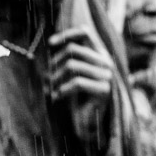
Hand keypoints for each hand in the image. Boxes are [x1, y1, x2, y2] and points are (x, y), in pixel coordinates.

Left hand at [48, 27, 114, 142]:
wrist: (88, 123)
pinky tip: (56, 98)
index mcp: (100, 54)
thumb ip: (66, 57)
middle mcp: (106, 62)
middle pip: (73, 50)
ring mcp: (107, 76)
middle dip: (54, 63)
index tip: (50, 43)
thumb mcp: (70, 74)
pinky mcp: (104, 90)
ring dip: (55, 78)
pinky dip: (61, 90)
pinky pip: (76, 83)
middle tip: (48, 79)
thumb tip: (51, 42)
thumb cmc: (76, 97)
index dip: (67, 34)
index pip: (85, 32)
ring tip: (51, 89)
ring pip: (72, 65)